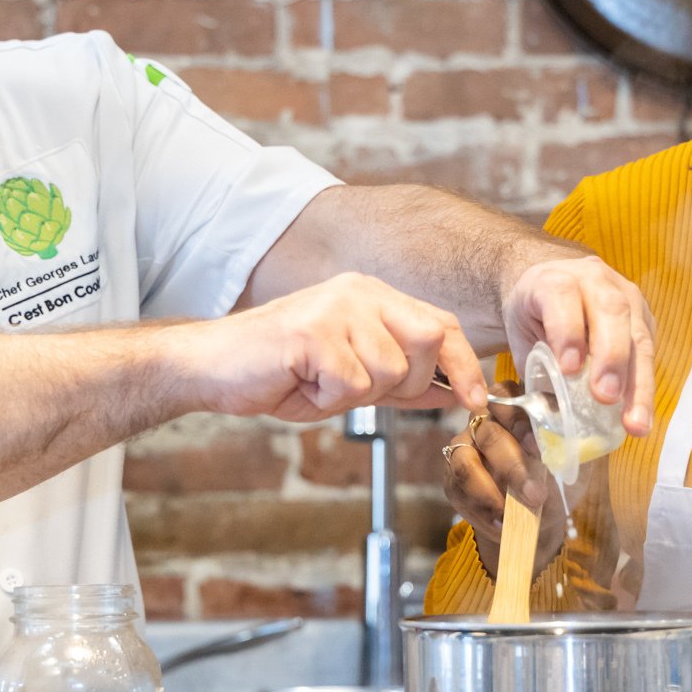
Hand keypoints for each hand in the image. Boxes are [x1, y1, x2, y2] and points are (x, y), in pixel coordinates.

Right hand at [184, 272, 485, 421]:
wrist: (214, 368)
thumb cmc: (279, 372)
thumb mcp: (351, 379)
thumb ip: (402, 382)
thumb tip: (454, 392)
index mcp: (372, 296)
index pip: (441, 324)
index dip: (464, 364)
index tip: (477, 399)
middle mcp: (359, 292)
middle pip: (427, 340)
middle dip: (405, 383)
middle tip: (355, 388)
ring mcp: (336, 308)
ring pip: (389, 370)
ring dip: (355, 395)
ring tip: (317, 383)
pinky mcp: (313, 331)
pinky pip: (351, 384)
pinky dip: (327, 399)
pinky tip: (301, 383)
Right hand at [442, 400, 568, 578]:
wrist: (541, 509)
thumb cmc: (558, 474)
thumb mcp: (572, 458)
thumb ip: (568, 445)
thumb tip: (565, 441)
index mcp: (516, 404)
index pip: (507, 396)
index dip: (519, 420)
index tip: (538, 448)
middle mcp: (484, 418)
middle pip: (489, 434)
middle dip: (512, 467)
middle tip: (535, 495)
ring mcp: (464, 446)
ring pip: (465, 462)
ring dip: (489, 492)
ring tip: (511, 516)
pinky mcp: (452, 476)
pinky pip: (458, 490)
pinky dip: (480, 510)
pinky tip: (501, 524)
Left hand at [502, 255, 656, 437]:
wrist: (551, 288)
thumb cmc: (533, 315)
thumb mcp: (520, 335)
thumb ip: (534, 365)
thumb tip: (553, 412)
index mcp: (554, 278)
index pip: (562, 296)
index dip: (567, 331)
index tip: (569, 368)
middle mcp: (595, 280)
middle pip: (612, 311)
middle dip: (611, 357)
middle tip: (606, 397)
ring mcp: (626, 296)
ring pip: (639, 335)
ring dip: (638, 382)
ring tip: (635, 422)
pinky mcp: (644, 318)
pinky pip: (649, 353)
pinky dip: (643, 387)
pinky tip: (640, 415)